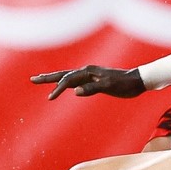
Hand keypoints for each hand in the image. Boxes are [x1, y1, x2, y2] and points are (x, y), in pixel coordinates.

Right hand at [30, 65, 145, 99]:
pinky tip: (63, 86)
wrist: (137, 80)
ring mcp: (89, 75)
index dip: (58, 89)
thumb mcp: (109, 86)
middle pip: (63, 74)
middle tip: (32, 79)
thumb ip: (92, 88)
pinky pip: (75, 80)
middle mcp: (86, 71)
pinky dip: (65, 83)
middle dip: (47, 77)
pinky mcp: (93, 80)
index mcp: (88, 72)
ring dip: (54, 78)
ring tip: (41, 79)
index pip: (68, 80)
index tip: (50, 98)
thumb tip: (75, 91)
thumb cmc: (124, 84)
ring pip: (67, 76)